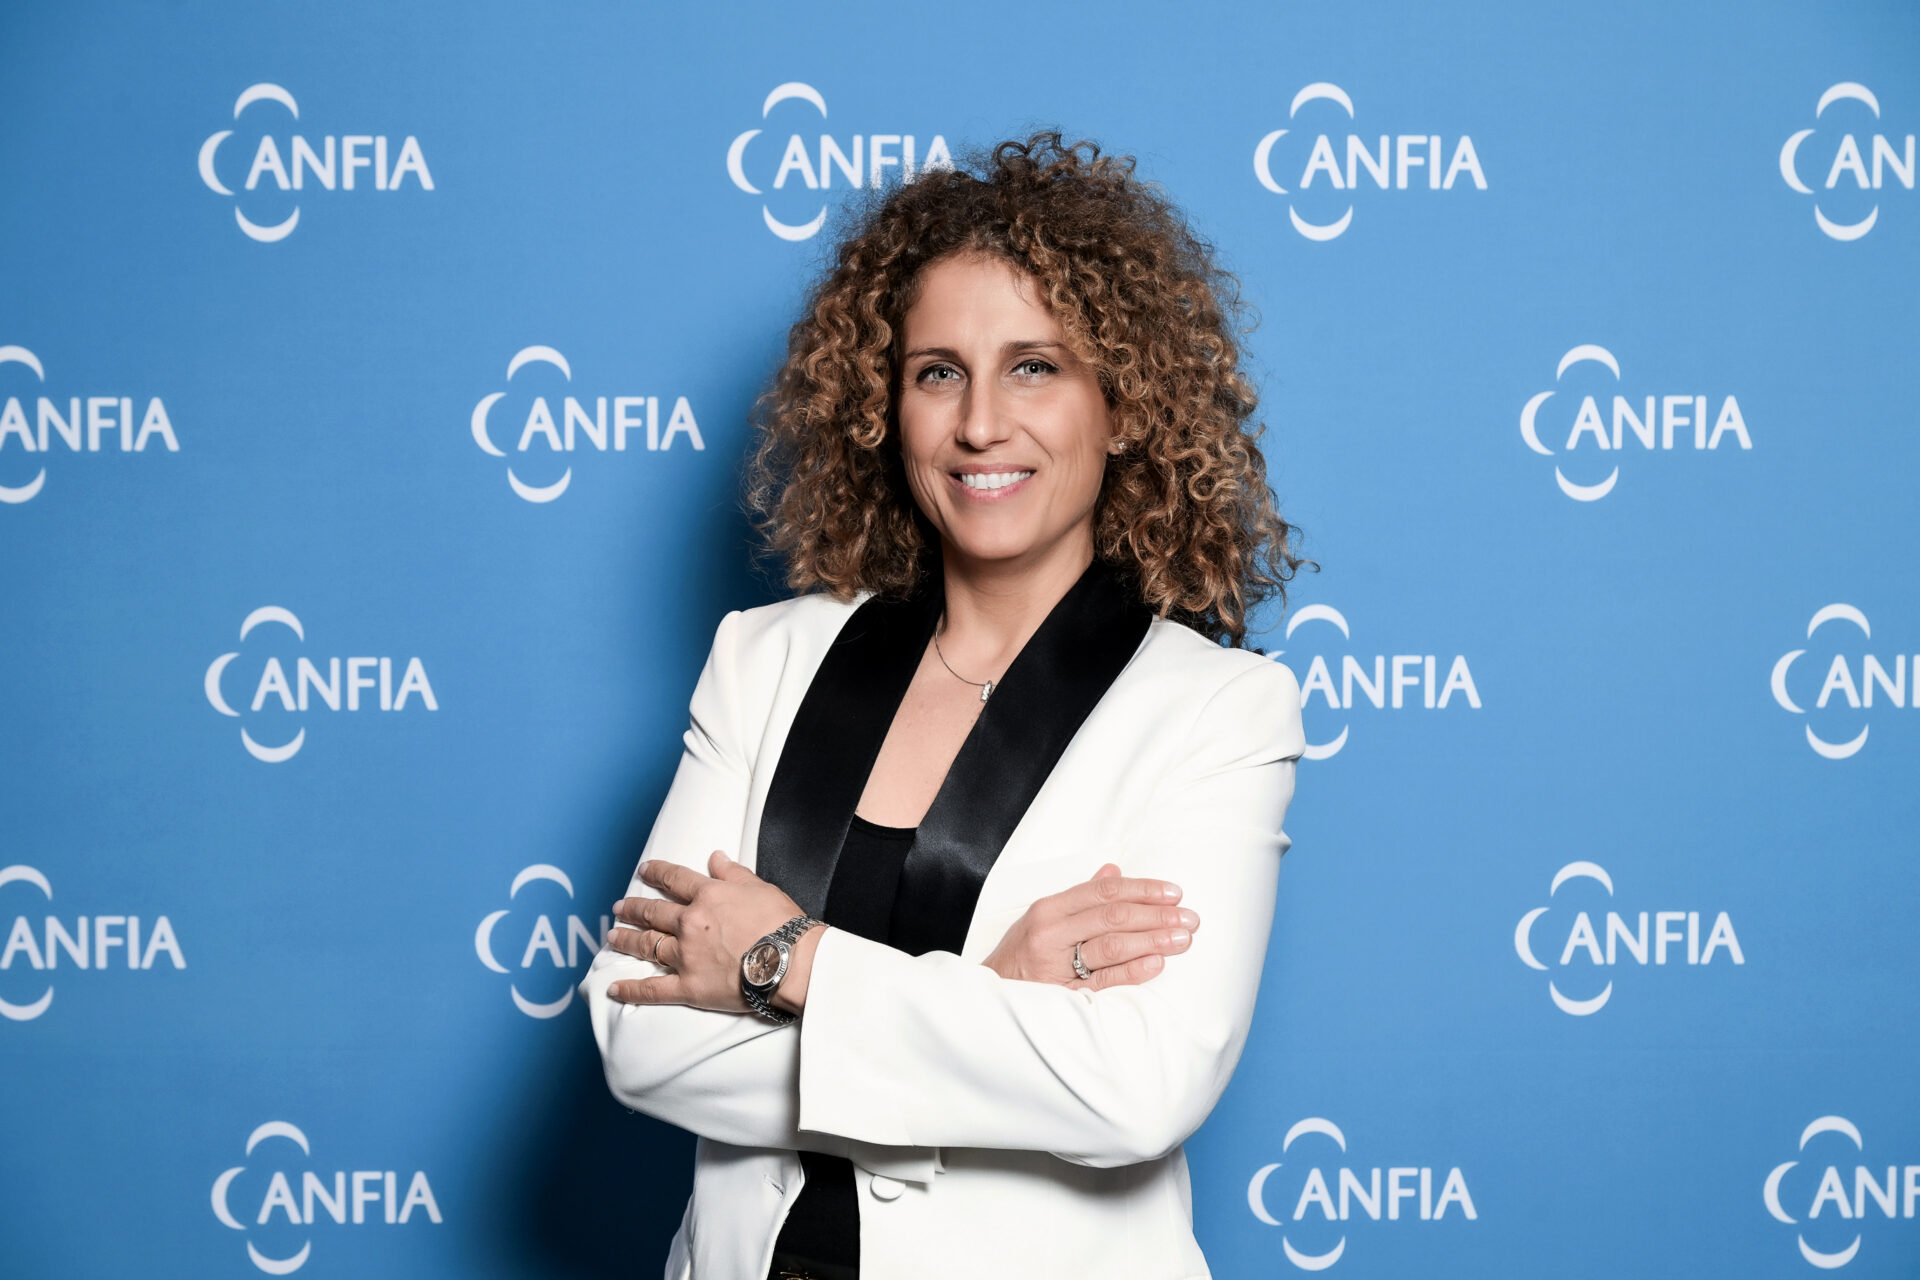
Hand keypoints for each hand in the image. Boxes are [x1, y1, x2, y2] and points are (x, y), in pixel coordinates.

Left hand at [603, 851, 810, 1011]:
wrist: (791, 962)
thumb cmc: (782, 924)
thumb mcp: (760, 888)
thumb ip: (733, 873)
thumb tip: (716, 857)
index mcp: (708, 897)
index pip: (674, 880)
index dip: (656, 873)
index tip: (644, 871)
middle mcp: (691, 923)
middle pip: (652, 913)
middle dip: (632, 909)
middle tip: (618, 907)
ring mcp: (687, 956)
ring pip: (647, 945)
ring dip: (626, 940)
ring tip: (612, 937)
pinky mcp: (689, 987)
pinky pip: (653, 989)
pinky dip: (631, 989)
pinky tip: (613, 988)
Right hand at [982, 863, 1199, 989]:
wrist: (992, 997)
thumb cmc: (1023, 954)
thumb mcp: (1045, 918)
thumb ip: (1081, 896)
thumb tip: (1114, 871)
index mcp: (1050, 908)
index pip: (1104, 892)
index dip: (1142, 889)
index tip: (1174, 893)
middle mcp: (1051, 932)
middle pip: (1113, 916)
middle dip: (1157, 915)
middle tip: (1190, 918)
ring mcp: (1056, 964)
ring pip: (1111, 946)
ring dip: (1152, 940)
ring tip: (1183, 939)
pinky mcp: (1063, 994)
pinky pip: (1104, 981)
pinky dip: (1132, 970)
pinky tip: (1156, 963)